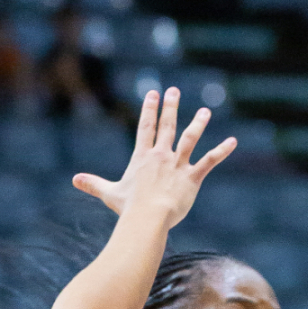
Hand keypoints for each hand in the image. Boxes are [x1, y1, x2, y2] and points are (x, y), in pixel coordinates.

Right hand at [72, 87, 235, 227]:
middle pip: (167, 126)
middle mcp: (161, 156)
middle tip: (173, 90)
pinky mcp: (192, 178)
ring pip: (190, 139)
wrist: (148, 217)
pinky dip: (222, 151)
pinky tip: (233, 141)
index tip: (153, 93)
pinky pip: (209, 161)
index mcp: (142, 158)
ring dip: (198, 123)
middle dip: (170, 107)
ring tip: (205, 111)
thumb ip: (93, 184)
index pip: (146, 127)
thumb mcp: (109, 194)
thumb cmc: (128, 208)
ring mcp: (177, 165)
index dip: (149, 109)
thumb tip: (74, 180)